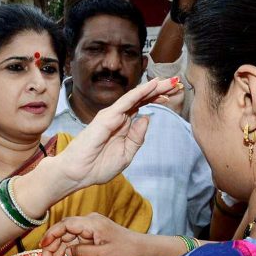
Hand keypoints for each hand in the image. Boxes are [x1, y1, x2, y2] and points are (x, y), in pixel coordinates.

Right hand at [40, 214, 146, 255]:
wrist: (141, 248)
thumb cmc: (124, 251)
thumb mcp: (102, 255)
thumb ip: (81, 251)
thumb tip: (66, 250)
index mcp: (90, 223)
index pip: (65, 225)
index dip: (51, 234)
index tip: (42, 246)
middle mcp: (88, 221)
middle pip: (64, 231)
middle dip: (52, 245)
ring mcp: (90, 227)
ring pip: (68, 236)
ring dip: (58, 248)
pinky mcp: (92, 233)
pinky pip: (75, 239)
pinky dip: (67, 248)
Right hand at [53, 78, 181, 190]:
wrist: (79, 173)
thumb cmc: (98, 166)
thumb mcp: (126, 154)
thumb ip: (137, 137)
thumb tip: (147, 118)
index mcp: (123, 125)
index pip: (142, 106)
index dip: (157, 99)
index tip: (173, 94)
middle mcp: (118, 117)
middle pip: (142, 99)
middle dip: (160, 90)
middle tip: (176, 82)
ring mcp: (112, 115)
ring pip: (136, 97)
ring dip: (154, 88)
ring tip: (170, 81)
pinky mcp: (107, 117)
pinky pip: (126, 102)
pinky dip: (140, 92)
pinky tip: (152, 86)